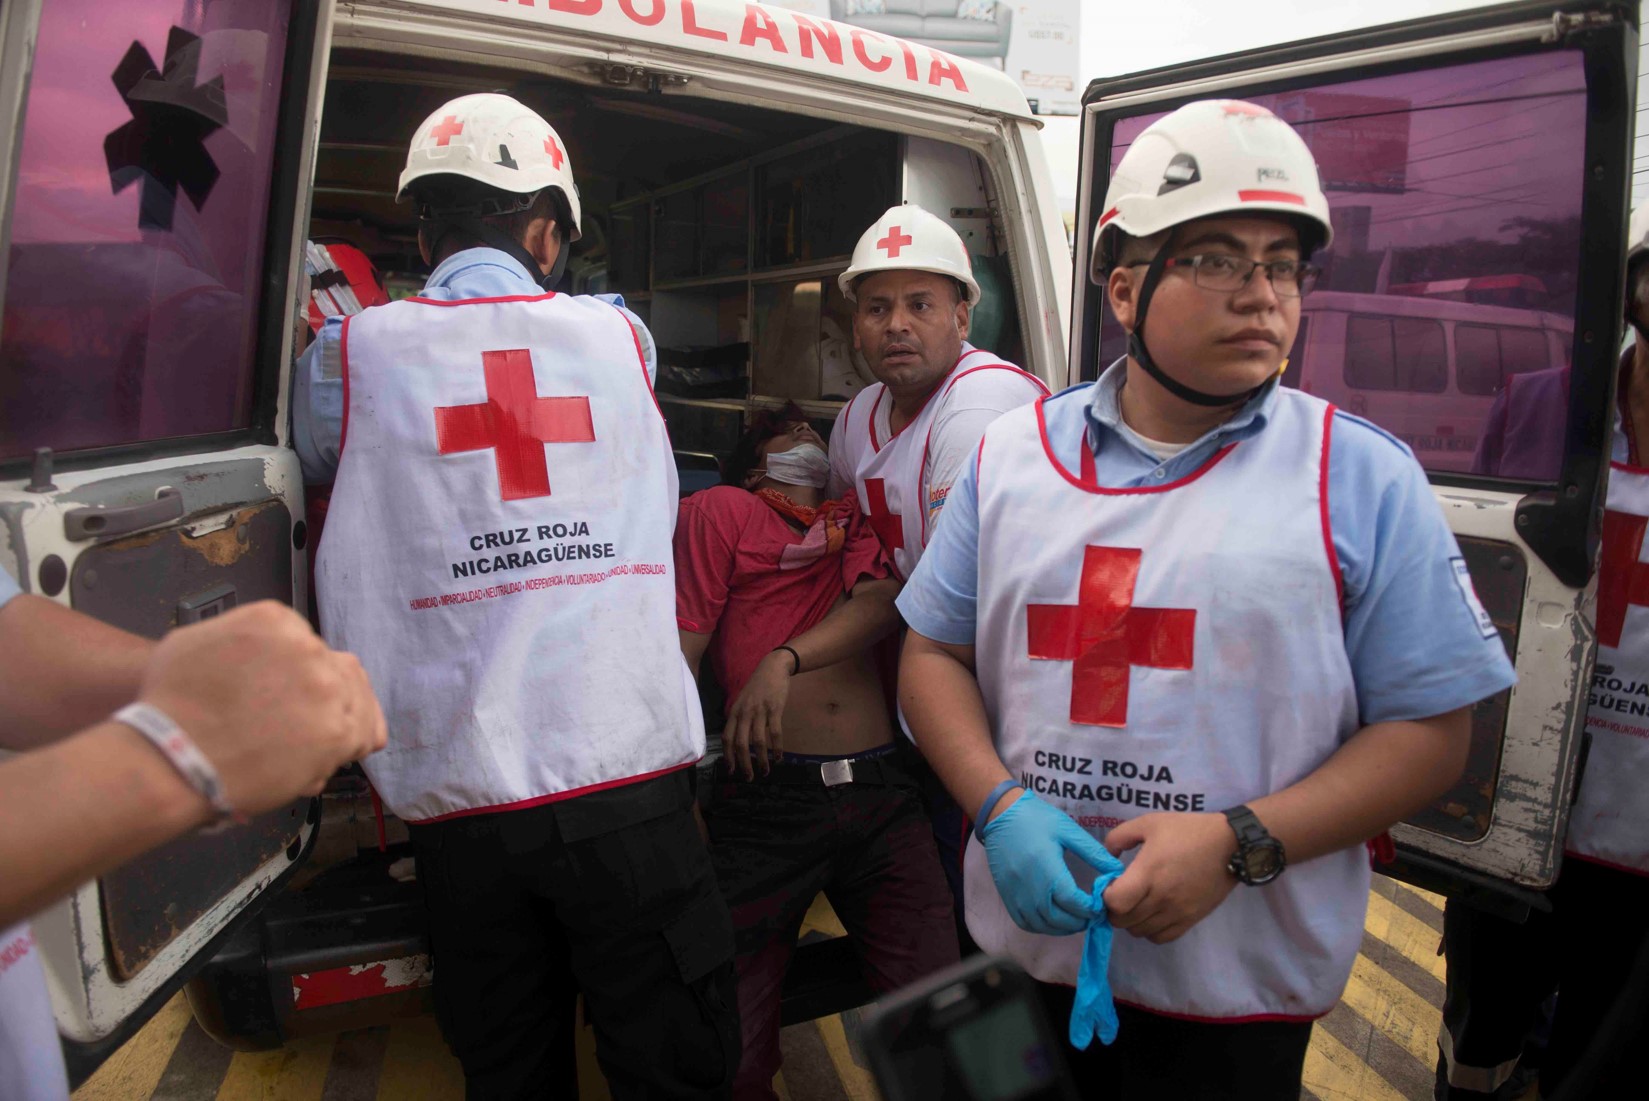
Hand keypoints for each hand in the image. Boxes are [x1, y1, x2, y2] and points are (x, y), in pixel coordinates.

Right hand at [137, 601, 387, 816]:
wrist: (170, 758)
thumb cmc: (170, 707)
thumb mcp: (195, 640)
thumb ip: (240, 634)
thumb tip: (266, 652)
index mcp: (276, 620)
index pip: (311, 643)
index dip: (303, 674)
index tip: (292, 693)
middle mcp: (308, 648)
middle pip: (340, 669)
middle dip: (324, 695)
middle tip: (303, 719)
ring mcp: (326, 690)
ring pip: (357, 700)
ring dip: (341, 718)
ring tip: (312, 740)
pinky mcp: (336, 732)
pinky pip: (365, 734)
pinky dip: (352, 745)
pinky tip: (333, 753)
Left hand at [724, 650, 791, 779]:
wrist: (773, 668)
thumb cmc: (757, 686)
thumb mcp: (742, 701)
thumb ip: (739, 719)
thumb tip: (738, 741)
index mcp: (734, 712)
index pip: (727, 738)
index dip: (728, 756)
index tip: (731, 771)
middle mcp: (744, 713)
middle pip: (740, 743)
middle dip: (744, 764)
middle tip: (748, 777)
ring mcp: (759, 711)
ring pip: (757, 741)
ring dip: (761, 760)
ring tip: (765, 771)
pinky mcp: (774, 709)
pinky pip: (775, 733)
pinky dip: (777, 748)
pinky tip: (779, 758)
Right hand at [981, 791, 1121, 935]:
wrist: (1001, 815)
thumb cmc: (1037, 819)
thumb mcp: (1068, 830)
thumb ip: (1093, 852)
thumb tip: (1116, 871)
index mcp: (1048, 869)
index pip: (1073, 901)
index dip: (1090, 909)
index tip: (1101, 906)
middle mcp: (1030, 887)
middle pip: (1058, 919)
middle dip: (1079, 922)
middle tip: (1092, 916)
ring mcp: (1016, 894)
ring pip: (1042, 925)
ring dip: (1062, 928)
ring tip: (1076, 920)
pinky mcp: (1006, 896)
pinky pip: (1025, 922)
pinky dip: (1042, 927)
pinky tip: (1053, 920)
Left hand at [1100, 812, 1238, 943]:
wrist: (1230, 845)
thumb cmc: (1187, 831)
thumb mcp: (1149, 823)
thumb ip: (1119, 837)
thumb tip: (1106, 858)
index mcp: (1148, 872)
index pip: (1115, 903)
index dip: (1106, 897)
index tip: (1111, 885)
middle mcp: (1161, 897)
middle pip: (1123, 921)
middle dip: (1115, 909)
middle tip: (1122, 894)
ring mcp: (1177, 912)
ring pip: (1140, 932)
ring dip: (1132, 920)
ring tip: (1138, 903)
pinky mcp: (1190, 920)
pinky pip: (1161, 938)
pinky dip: (1151, 930)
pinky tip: (1153, 914)